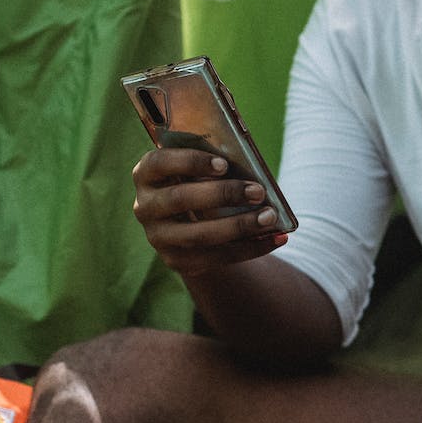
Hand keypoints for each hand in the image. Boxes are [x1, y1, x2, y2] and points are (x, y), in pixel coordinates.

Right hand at [131, 147, 286, 275]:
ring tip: (270, 217)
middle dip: (222, 194)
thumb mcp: (201, 171)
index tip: (224, 164)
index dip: (190, 162)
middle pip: (180, 199)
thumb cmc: (201, 184)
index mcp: (147, 174)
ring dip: (239, 226)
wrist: (193, 224)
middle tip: (258, 191)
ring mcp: (158, 237)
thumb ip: (216, 166)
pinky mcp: (177, 261)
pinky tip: (277, 238)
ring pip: (198, 234)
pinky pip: (217, 257)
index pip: (160, 163)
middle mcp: (144, 206)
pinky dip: (251, 247)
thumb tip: (252, 170)